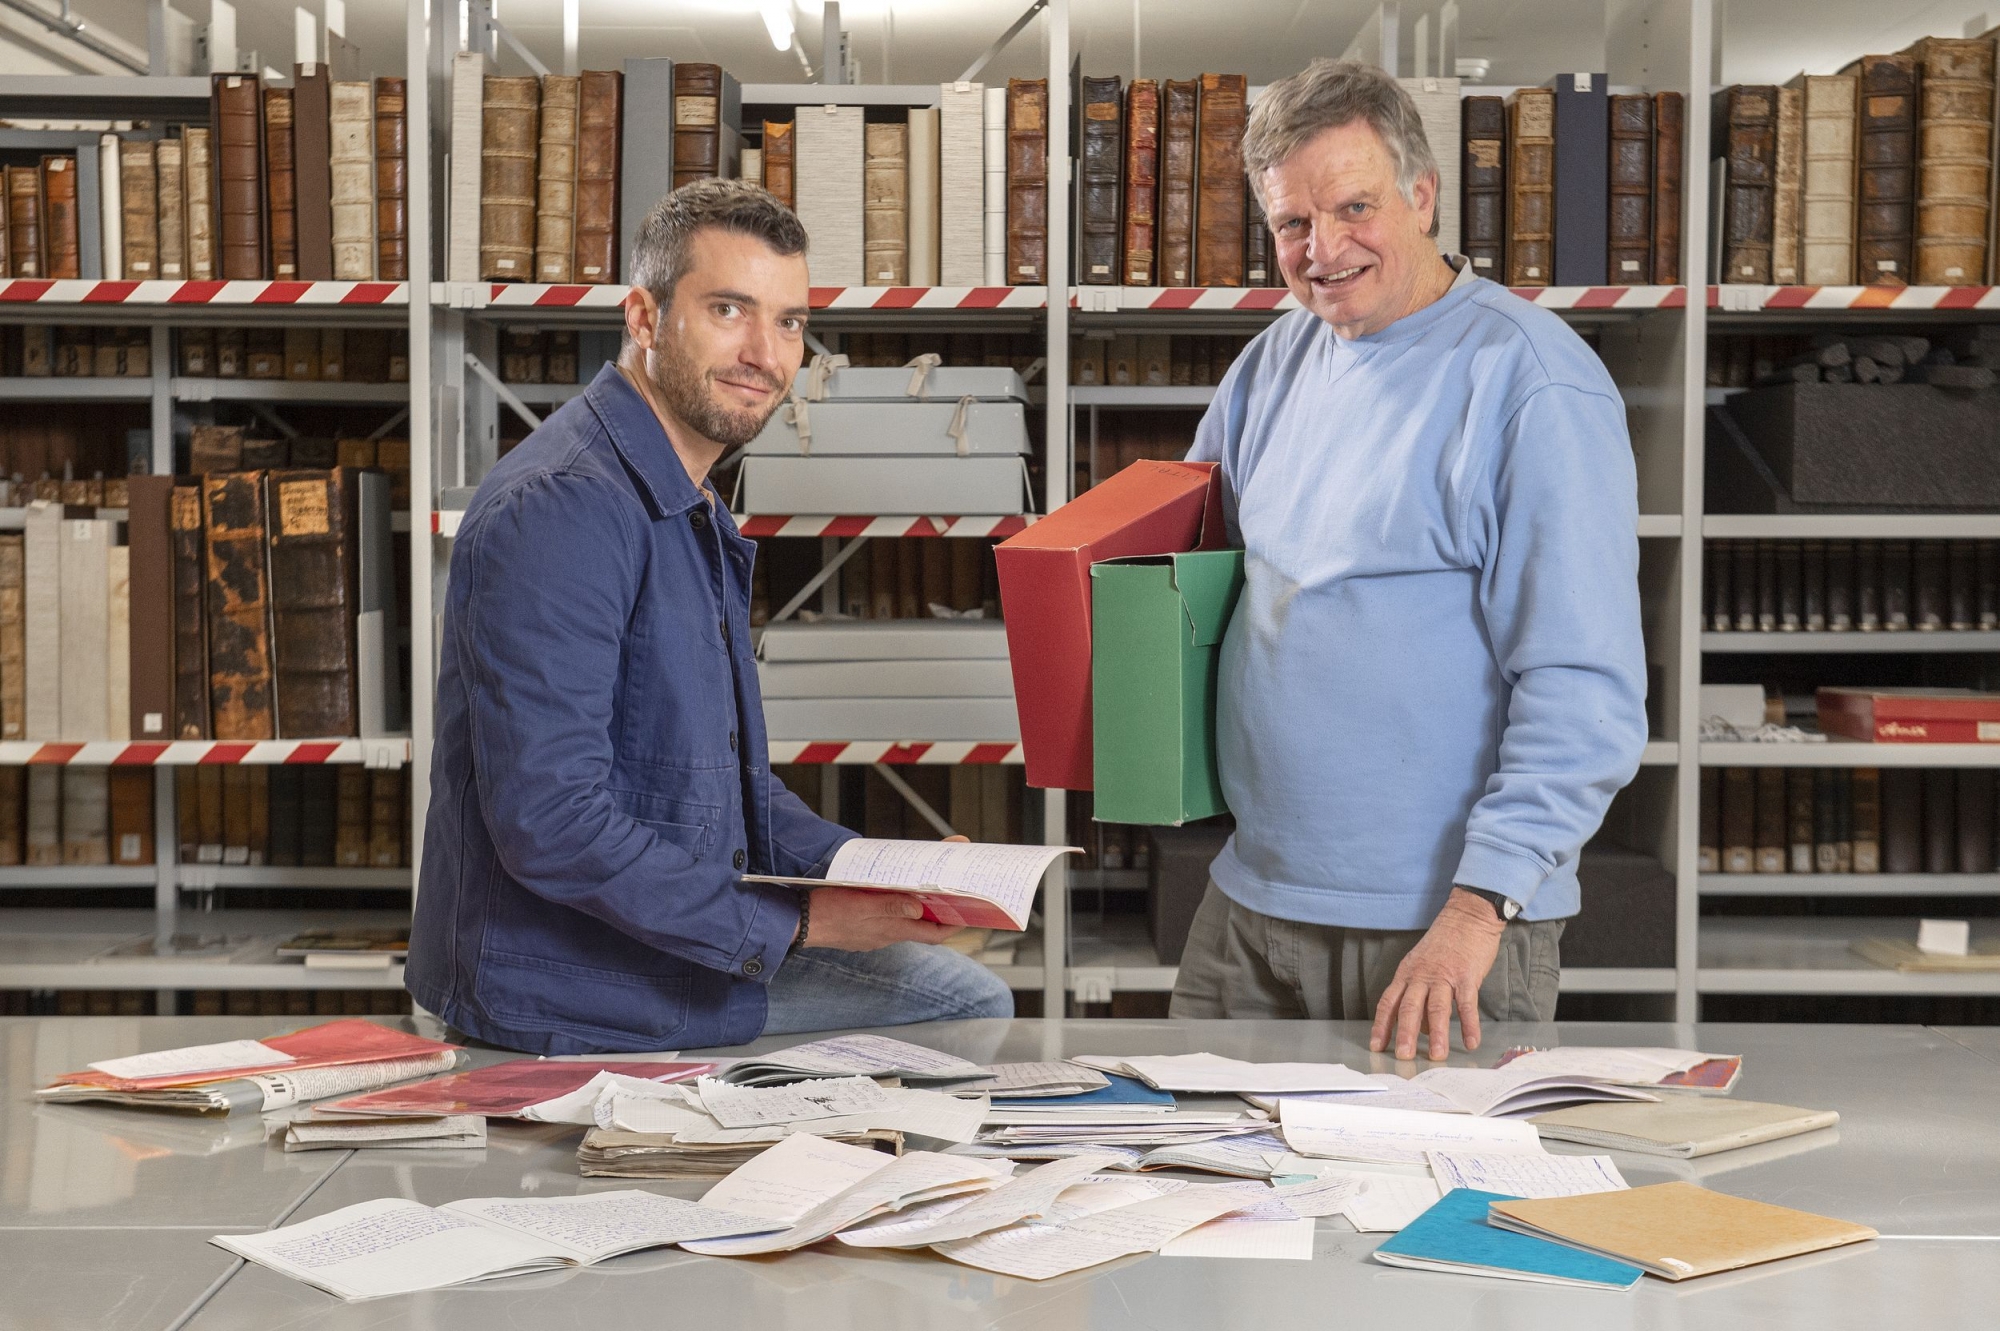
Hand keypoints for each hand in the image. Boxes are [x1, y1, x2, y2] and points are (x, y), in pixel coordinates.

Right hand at [802, 886, 961, 950]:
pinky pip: (887, 919)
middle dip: (939, 911)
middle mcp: (886, 934)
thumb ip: (889, 905)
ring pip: (904, 921)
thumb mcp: (860, 903)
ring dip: (917, 907)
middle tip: (951, 892)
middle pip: (923, 926)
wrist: (797, 922)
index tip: (968, 910)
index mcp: (890, 929)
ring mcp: (873, 933)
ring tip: (926, 887)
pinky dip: (897, 907)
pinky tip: (892, 893)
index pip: (933, 934)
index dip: (953, 924)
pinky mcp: (861, 927)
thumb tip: (918, 906)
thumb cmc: (826, 912)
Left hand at [1369, 888, 1507, 1061]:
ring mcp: (1444, 975)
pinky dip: (1469, 1024)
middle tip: (1403, 1056)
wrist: (1466, 915)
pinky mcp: (1466, 975)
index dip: (1382, 1025)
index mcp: (1407, 973)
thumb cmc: (1445, 943)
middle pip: (1409, 1007)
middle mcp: (1421, 975)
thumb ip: (1420, 996)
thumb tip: (1422, 1030)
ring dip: (1437, 1034)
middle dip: (1404, 1034)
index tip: (1377, 1045)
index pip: (1388, 1002)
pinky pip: (1467, 1003)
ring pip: (1437, 1008)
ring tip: (1437, 1056)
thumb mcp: (1423, 965)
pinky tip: (1471, 1041)